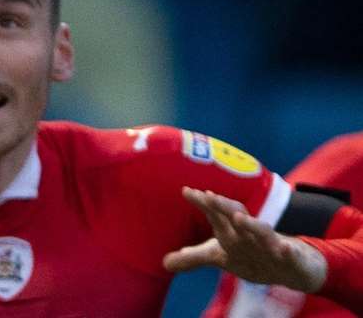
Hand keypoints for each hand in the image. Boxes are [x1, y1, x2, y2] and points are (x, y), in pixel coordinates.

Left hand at [162, 188, 328, 292]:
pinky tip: (283, 248)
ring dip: (250, 224)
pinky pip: (289, 254)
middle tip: (208, 196)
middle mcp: (249, 234)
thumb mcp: (222, 258)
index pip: (215, 214)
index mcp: (232, 232)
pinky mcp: (290, 258)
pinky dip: (286, 251)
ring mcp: (271, 244)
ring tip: (237, 217)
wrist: (295, 267)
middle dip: (222, 206)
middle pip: (235, 216)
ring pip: (261, 232)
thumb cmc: (253, 256)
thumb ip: (195, 258)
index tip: (186, 191)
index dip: (202, 203)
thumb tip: (164, 263)